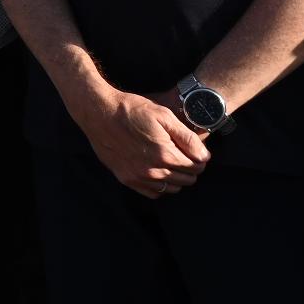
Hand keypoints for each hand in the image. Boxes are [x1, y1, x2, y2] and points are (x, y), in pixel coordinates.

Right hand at [76, 85, 208, 196]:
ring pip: (171, 189)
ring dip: (176, 178)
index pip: (196, 166)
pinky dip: (160, 186)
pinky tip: (157, 171)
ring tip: (171, 161)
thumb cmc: (132, 110)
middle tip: (184, 155)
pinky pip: (153, 193)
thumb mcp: (164, 115)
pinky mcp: (126, 179)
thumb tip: (204, 156)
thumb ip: (188, 138)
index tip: (196, 151)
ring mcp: (138, 177)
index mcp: (165, 154)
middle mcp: (152, 171)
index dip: (200, 158)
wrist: (99, 112)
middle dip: (190, 168)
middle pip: (186, 180)